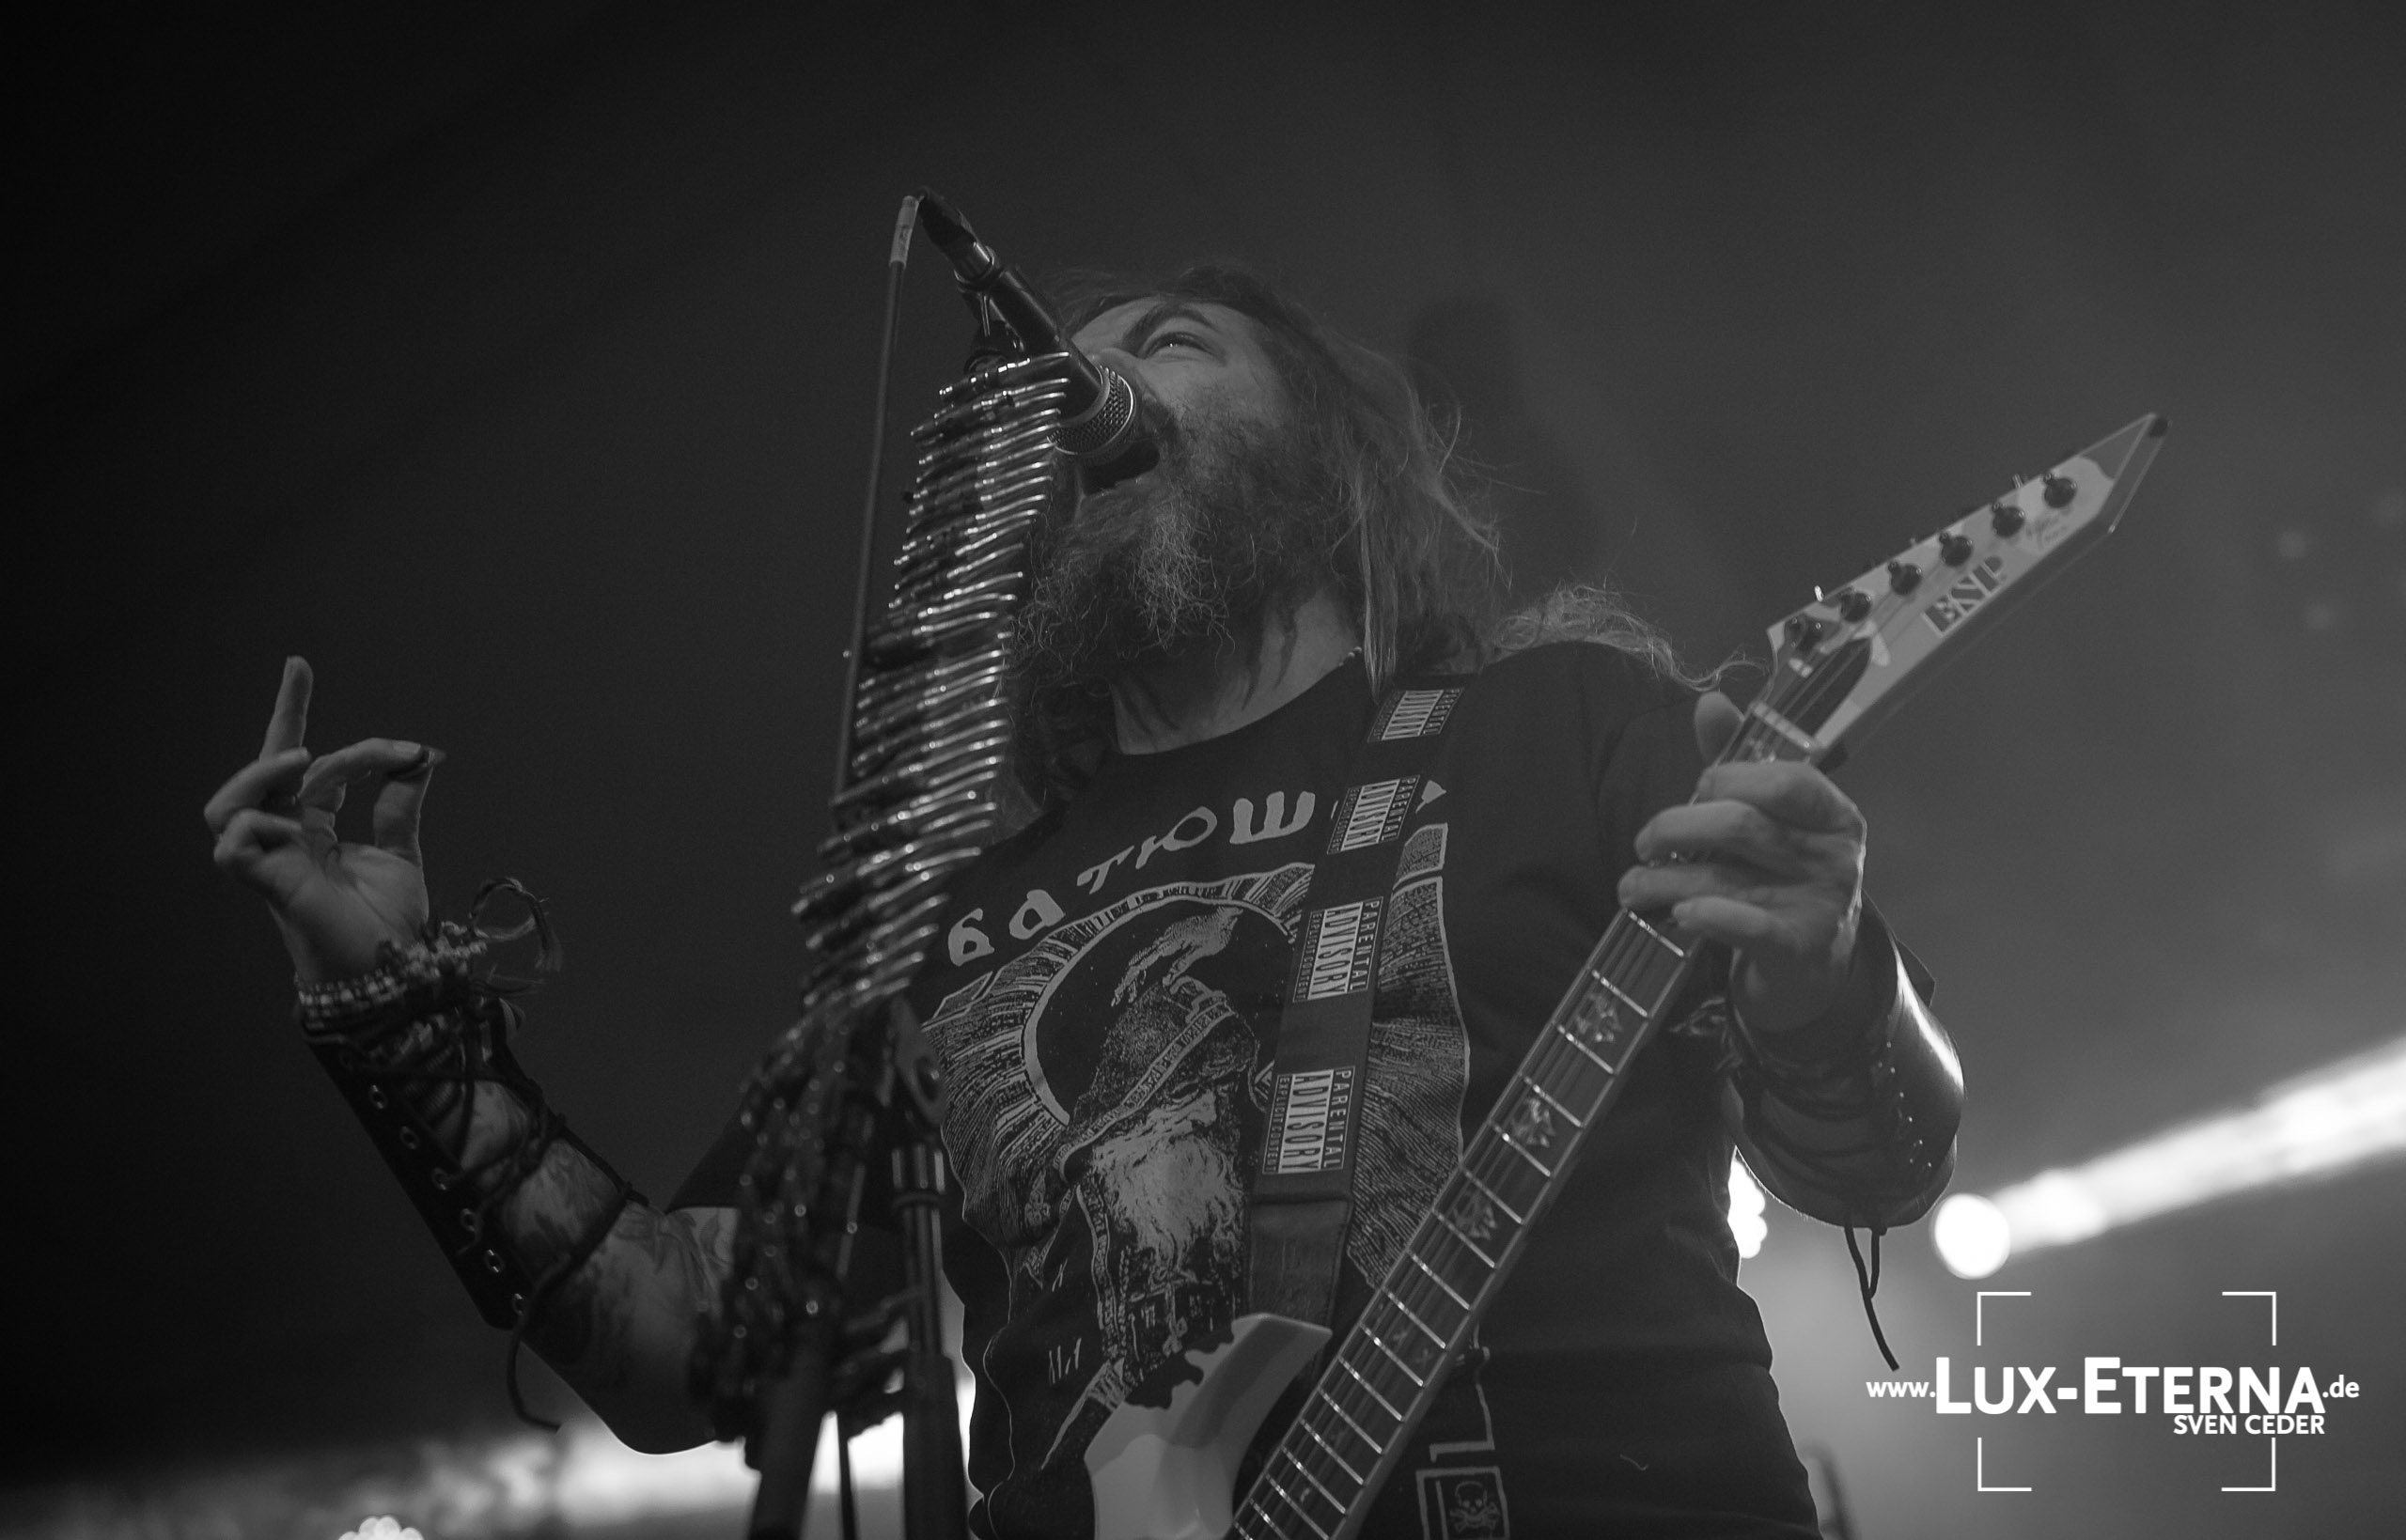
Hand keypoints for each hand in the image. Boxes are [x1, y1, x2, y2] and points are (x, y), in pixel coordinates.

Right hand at [205, 657, 444, 982]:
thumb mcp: (402, 852)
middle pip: (266, 768)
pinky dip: (254, 823)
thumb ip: (401, 805)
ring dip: (262, 770)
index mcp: (315, 827)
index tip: (322, 683)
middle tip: (299, 672)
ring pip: (228, 802)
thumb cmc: (387, 924)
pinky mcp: (265, 885)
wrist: (390, 972)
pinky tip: (291, 825)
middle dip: (281, 715)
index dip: (311, 722)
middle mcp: (286, 838)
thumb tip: (422, 756)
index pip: (306, 766)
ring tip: (306, 757)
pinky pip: (231, 843)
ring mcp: (270, 861)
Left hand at [1617, 690, 1864, 1034]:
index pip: (1783, 780)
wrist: (1813, 966)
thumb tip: (1710, 702)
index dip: (1727, 777)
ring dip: (1664, 879)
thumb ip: (1739, 762)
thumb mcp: (1771, 818)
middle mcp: (1834, 856)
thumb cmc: (1782, 877)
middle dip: (1677, 828)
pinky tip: (1679, 914)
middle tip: (1644, 842)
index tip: (1695, 789)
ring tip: (1630, 886)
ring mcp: (1821, 904)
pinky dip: (1710, 917)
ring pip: (1729, 878)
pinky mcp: (1799, 949)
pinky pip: (1751, 928)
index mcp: (1831, 813)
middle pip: (1743, 826)